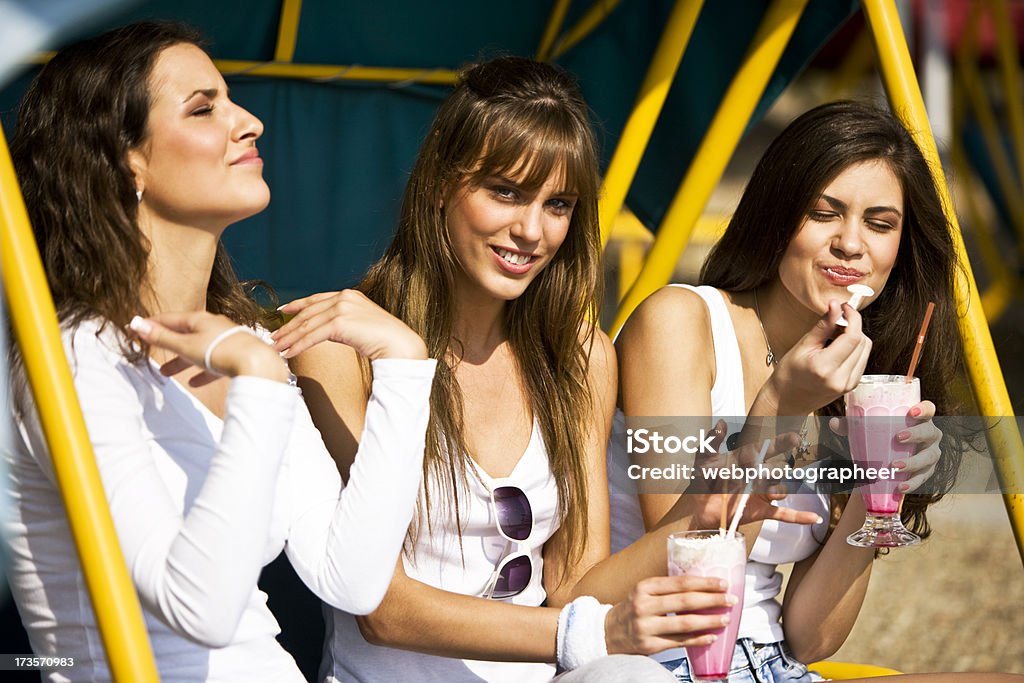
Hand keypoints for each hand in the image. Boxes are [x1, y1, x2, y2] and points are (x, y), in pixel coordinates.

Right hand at [130, 312, 287, 382]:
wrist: (257, 363)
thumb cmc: (221, 351)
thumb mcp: (186, 345)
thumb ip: (161, 338)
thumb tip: (136, 324)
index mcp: (200, 320)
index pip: (169, 319)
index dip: (151, 325)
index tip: (135, 329)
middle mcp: (213, 326)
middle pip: (184, 335)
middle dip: (166, 345)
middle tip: (149, 354)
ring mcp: (225, 340)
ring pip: (198, 350)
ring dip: (182, 361)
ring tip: (168, 374)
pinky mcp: (235, 356)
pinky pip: (214, 363)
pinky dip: (202, 371)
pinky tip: (196, 383)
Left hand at [272, 290, 427, 360]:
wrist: (399, 345)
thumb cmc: (384, 340)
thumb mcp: (361, 324)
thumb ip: (344, 321)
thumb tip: (328, 330)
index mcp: (349, 295)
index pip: (316, 299)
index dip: (297, 305)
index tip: (283, 311)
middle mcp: (344, 298)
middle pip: (308, 312)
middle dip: (288, 325)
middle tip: (274, 336)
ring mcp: (342, 308)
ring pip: (307, 324)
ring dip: (289, 337)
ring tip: (276, 347)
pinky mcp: (339, 323)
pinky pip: (312, 336)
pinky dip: (298, 346)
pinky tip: (289, 353)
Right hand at [604, 575, 733, 654]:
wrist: (608, 632)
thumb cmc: (632, 609)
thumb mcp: (643, 592)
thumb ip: (667, 589)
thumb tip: (702, 587)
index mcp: (644, 587)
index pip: (679, 583)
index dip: (704, 583)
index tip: (723, 583)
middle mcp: (643, 605)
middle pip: (685, 602)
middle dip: (712, 600)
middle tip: (730, 600)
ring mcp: (646, 627)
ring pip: (684, 624)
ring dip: (709, 621)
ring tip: (725, 618)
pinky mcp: (650, 645)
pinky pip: (679, 642)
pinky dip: (698, 639)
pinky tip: (711, 636)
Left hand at [667, 423, 821, 528]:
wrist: (699, 508)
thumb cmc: (702, 481)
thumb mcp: (704, 460)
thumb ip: (711, 441)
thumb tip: (720, 423)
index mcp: (748, 460)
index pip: (770, 448)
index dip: (783, 442)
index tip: (794, 438)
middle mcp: (758, 475)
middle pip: (779, 469)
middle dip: (774, 470)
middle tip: (761, 474)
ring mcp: (761, 493)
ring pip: (781, 489)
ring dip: (778, 490)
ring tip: (768, 492)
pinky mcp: (761, 510)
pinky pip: (784, 514)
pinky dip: (799, 517)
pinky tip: (814, 518)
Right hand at [761, 301, 871, 415]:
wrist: (786, 401)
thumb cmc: (788, 375)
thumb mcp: (802, 346)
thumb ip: (824, 325)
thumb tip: (835, 306)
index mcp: (824, 367)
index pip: (853, 337)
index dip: (853, 317)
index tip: (845, 307)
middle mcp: (840, 378)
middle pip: (862, 342)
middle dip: (853, 326)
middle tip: (837, 320)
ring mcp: (848, 384)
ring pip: (865, 350)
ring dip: (855, 337)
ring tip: (835, 336)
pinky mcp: (852, 385)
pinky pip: (862, 359)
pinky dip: (854, 349)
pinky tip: (838, 348)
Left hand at [829, 400, 940, 493]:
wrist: (887, 458)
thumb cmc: (879, 436)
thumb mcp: (865, 429)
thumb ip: (850, 425)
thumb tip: (834, 423)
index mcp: (918, 419)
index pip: (928, 409)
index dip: (924, 409)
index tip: (911, 412)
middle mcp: (929, 434)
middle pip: (930, 432)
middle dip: (917, 434)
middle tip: (898, 438)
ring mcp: (930, 453)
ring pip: (929, 457)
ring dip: (913, 462)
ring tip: (894, 466)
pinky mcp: (927, 471)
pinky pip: (923, 478)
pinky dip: (912, 483)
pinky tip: (900, 487)